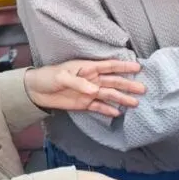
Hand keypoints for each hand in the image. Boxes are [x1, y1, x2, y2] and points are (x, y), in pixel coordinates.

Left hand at [24, 60, 145, 117]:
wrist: (35, 91)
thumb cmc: (48, 77)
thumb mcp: (62, 77)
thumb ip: (78, 83)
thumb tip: (94, 90)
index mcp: (88, 68)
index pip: (109, 66)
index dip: (123, 66)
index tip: (138, 67)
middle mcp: (92, 80)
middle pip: (113, 82)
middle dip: (128, 85)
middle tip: (142, 89)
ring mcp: (89, 92)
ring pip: (109, 95)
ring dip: (121, 99)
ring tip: (135, 103)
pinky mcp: (84, 104)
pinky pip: (99, 107)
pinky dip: (108, 110)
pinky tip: (118, 113)